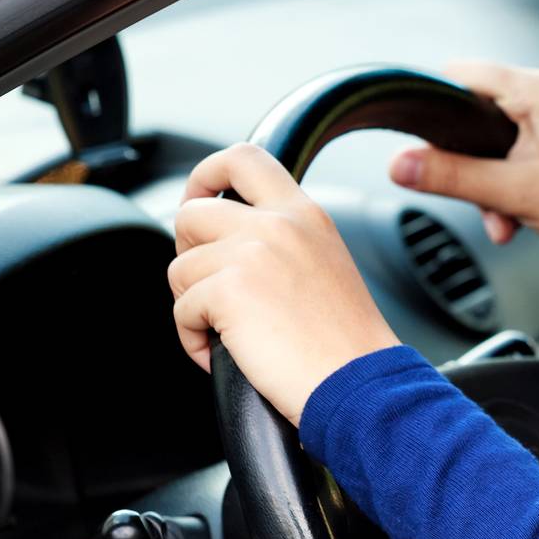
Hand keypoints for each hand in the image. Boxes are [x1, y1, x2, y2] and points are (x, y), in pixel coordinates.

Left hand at [169, 143, 401, 428]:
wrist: (358, 382)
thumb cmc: (346, 342)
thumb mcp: (324, 264)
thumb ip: (283, 240)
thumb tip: (227, 243)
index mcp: (306, 213)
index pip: (244, 157)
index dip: (207, 175)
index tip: (200, 200)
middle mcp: (279, 223)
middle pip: (192, 211)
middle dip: (187, 251)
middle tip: (209, 285)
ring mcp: (251, 252)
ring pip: (180, 266)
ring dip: (192, 305)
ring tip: (227, 333)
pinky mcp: (227, 289)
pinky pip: (180, 309)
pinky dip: (192, 338)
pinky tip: (223, 354)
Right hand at [387, 62, 538, 257]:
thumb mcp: (517, 194)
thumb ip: (453, 177)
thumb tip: (399, 165)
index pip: (464, 73)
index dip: (435, 106)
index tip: (421, 142)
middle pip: (484, 111)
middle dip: (475, 165)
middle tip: (485, 207)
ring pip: (507, 135)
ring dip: (499, 180)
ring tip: (511, 221)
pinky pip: (533, 143)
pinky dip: (522, 176)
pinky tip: (528, 213)